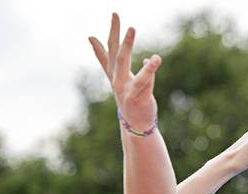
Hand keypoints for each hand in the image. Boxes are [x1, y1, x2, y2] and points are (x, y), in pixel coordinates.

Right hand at [88, 13, 159, 131]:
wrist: (136, 125)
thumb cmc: (130, 97)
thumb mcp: (118, 77)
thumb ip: (107, 59)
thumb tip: (91, 38)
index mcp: (115, 75)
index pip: (107, 53)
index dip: (104, 38)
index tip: (106, 21)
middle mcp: (117, 81)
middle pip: (115, 53)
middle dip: (115, 34)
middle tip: (115, 15)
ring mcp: (126, 89)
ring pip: (124, 64)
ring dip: (127, 45)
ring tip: (131, 28)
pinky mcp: (138, 97)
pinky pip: (144, 80)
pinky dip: (149, 69)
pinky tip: (155, 58)